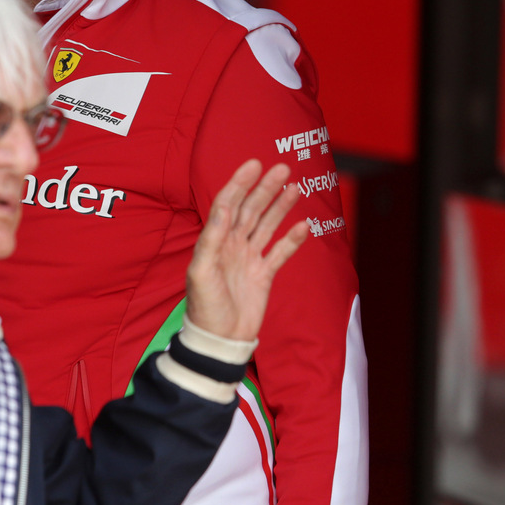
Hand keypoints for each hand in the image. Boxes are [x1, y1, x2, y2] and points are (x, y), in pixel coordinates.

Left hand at [184, 160, 308, 341]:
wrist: (219, 339)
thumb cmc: (204, 307)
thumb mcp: (201, 271)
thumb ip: (212, 238)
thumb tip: (224, 206)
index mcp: (215, 241)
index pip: (228, 204)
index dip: (240, 183)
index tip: (254, 164)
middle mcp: (232, 245)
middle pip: (251, 210)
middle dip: (265, 189)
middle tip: (281, 168)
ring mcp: (249, 259)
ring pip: (266, 226)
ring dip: (280, 207)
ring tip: (294, 187)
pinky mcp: (263, 275)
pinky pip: (279, 253)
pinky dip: (291, 240)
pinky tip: (303, 225)